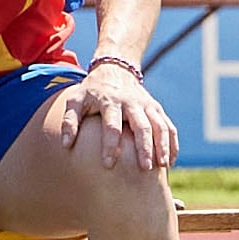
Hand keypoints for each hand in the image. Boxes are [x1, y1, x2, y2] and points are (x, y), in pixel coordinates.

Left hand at [55, 62, 179, 173]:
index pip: (111, 126)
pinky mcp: (157, 109)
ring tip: (162, 166)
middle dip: (144, 148)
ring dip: (162, 146)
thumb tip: (66, 145)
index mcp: (110, 101)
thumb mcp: (76, 100)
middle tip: (144, 168)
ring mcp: (147, 105)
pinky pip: (169, 127)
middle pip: (141, 126)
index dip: (110, 146)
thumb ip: (70, 121)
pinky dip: (172, 143)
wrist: (114, 70)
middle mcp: (132, 102)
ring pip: (160, 126)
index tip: (108, 164)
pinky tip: (170, 161)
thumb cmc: (91, 91)